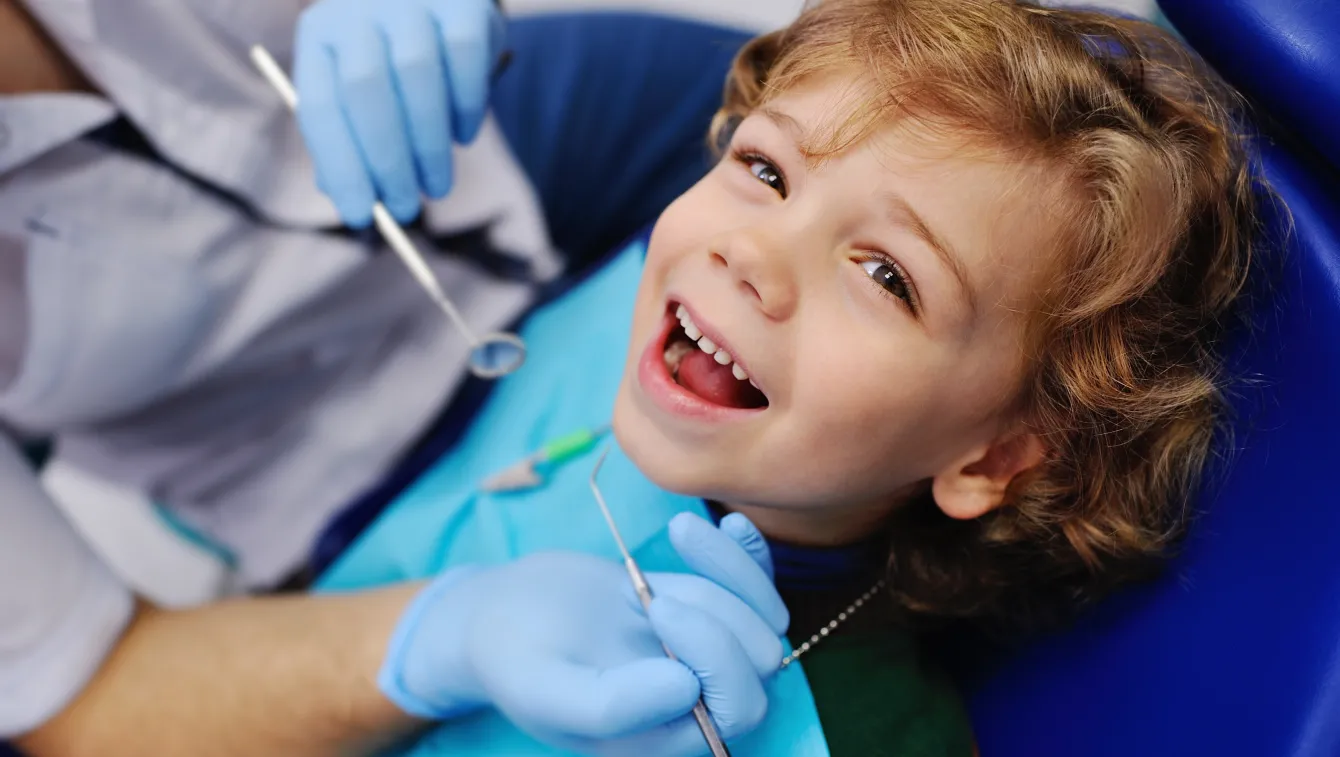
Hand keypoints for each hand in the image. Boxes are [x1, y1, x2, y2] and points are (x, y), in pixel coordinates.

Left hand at [292, 0, 504, 225]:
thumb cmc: (393, 57)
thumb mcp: (361, 90)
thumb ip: (350, 137)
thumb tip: (352, 198)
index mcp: (319, 36)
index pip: (320, 106)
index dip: (340, 166)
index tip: (361, 216)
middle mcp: (357, 9)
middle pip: (366, 90)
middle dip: (387, 162)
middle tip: (405, 210)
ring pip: (416, 74)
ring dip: (429, 145)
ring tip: (438, 186)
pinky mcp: (462, 0)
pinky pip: (465, 56)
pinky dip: (467, 108)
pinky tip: (464, 136)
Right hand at [379, 513, 788, 756]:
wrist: (498, 616)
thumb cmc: (514, 659)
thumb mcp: (545, 690)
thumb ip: (610, 706)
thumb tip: (687, 690)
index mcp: (665, 739)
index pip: (738, 708)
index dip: (716, 657)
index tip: (657, 608)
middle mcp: (694, 704)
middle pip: (761, 661)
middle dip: (720, 615)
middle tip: (653, 592)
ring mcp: (702, 655)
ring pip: (763, 616)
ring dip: (726, 573)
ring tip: (671, 541)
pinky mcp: (701, 610)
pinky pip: (753, 585)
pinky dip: (749, 552)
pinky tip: (730, 523)